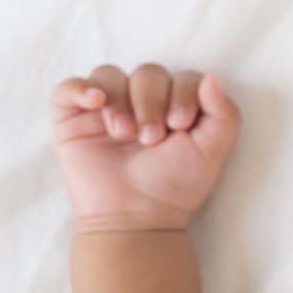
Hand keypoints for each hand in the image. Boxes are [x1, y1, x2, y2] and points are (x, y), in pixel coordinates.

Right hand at [50, 63, 241, 232]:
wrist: (136, 219)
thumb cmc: (175, 187)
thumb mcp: (212, 151)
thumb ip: (224, 113)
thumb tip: (213, 76)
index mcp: (175, 105)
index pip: (181, 77)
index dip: (183, 93)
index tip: (181, 126)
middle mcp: (141, 103)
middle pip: (147, 73)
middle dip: (151, 102)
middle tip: (151, 138)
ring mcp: (105, 109)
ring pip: (109, 75)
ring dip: (120, 101)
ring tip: (123, 134)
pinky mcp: (73, 120)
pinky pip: (68, 88)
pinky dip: (80, 88)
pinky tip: (95, 101)